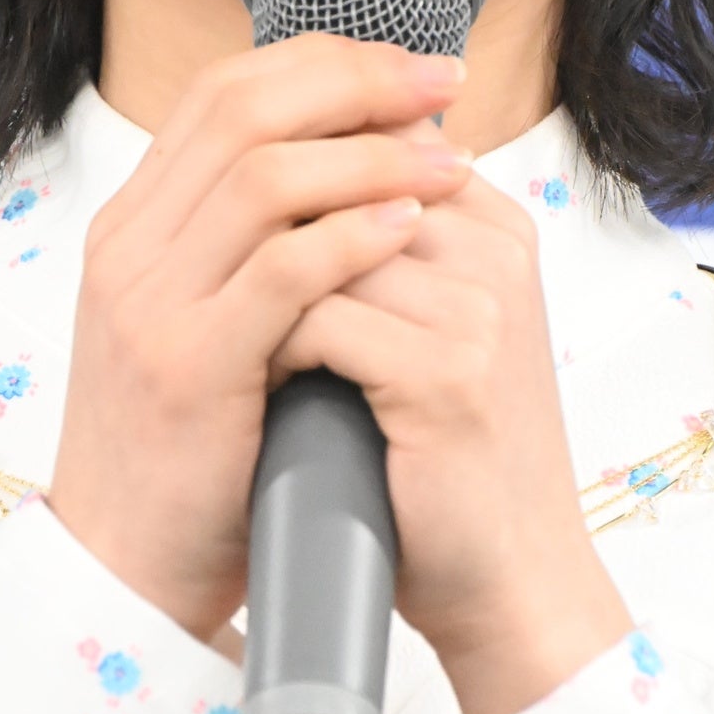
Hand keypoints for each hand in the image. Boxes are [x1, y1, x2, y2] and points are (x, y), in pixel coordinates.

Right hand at [46, 36, 472, 645]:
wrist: (128, 571)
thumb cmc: (192, 451)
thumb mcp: (203, 324)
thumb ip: (249, 248)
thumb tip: (361, 163)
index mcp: (131, 226)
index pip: (224, 94)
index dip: (324, 64)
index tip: (409, 70)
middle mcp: (127, 250)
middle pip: (244, 112)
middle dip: (357, 86)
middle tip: (442, 89)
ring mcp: (149, 306)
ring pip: (265, 180)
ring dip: (371, 158)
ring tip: (448, 162)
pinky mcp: (188, 367)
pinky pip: (280, 273)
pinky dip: (354, 238)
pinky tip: (411, 228)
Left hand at [273, 165, 633, 713]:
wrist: (508, 578)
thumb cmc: (449, 457)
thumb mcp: (430, 331)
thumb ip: (384, 252)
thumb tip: (284, 180)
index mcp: (497, 227)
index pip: (378, 135)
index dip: (293, 159)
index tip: (231, 210)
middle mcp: (496, 252)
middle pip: (347, 175)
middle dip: (264, 219)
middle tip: (205, 264)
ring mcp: (477, 310)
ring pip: (322, 240)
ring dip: (257, 277)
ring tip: (222, 319)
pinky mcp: (445, 374)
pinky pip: (319, 318)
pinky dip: (268, 342)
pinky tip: (250, 374)